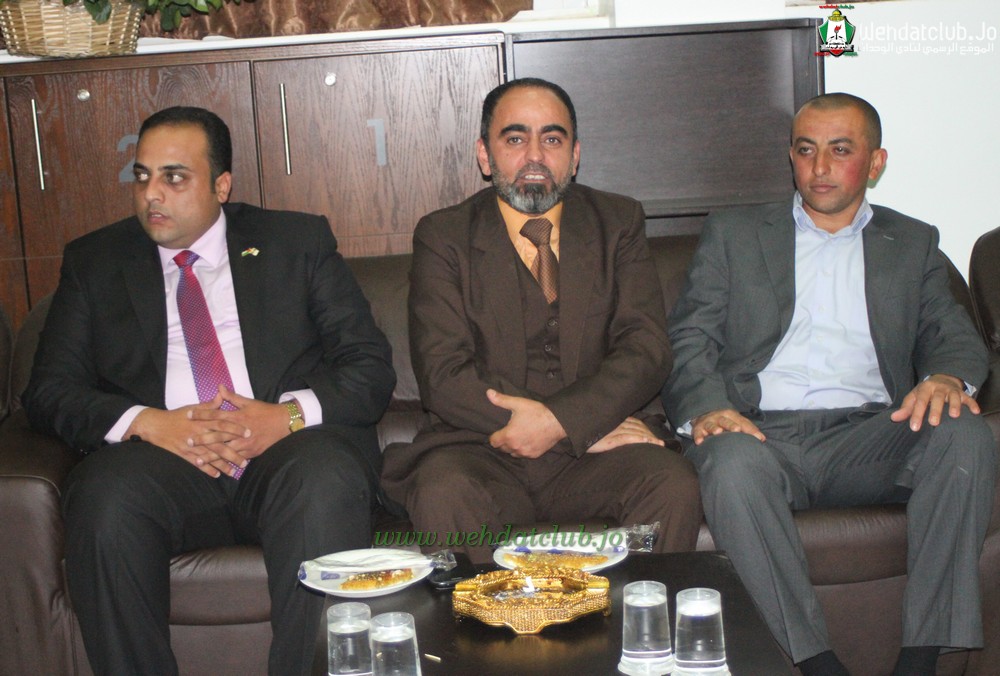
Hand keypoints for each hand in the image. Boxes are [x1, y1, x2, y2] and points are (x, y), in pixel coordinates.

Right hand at [125, 404, 250, 477]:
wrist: (156, 426)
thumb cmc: (177, 415)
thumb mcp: (193, 408)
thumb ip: (210, 405)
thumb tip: (223, 395)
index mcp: (202, 421)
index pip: (222, 424)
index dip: (236, 428)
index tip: (248, 433)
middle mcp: (198, 434)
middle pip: (219, 444)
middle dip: (233, 453)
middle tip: (246, 460)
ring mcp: (191, 446)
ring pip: (210, 457)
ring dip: (222, 465)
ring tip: (234, 472)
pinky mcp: (184, 454)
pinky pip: (197, 464)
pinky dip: (207, 470)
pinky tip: (216, 475)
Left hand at [187, 385, 293, 459]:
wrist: (284, 423)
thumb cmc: (265, 411)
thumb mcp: (249, 402)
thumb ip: (232, 397)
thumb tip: (219, 387)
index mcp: (238, 416)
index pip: (216, 414)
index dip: (201, 414)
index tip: (188, 415)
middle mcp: (240, 430)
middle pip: (218, 435)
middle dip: (202, 439)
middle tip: (188, 440)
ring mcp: (246, 442)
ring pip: (225, 450)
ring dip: (211, 456)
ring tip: (197, 459)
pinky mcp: (251, 452)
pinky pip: (236, 459)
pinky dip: (226, 464)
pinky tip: (217, 468)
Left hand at [486, 389, 566, 458]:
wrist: (557, 422)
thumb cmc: (537, 412)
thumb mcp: (518, 403)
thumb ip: (501, 400)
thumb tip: (488, 393)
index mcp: (508, 435)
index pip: (493, 442)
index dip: (494, 436)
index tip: (498, 432)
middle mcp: (515, 446)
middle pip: (502, 448)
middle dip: (503, 442)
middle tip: (509, 432)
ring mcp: (525, 452)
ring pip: (512, 453)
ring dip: (512, 447)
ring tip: (517, 437)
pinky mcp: (533, 455)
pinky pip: (523, 455)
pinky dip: (522, 450)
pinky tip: (526, 441)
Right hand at [586, 417, 664, 453]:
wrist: (570, 431)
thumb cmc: (583, 431)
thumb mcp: (599, 428)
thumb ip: (610, 428)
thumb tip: (617, 433)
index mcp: (615, 419)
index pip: (635, 422)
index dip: (646, 429)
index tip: (655, 436)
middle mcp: (617, 423)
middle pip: (639, 427)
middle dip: (651, 434)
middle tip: (661, 444)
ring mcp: (614, 430)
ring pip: (637, 432)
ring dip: (650, 438)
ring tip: (659, 445)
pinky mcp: (610, 439)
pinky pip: (628, 437)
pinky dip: (640, 439)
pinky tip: (648, 442)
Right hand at [691, 408, 765, 444]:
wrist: (704, 414)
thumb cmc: (725, 420)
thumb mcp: (737, 421)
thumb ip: (749, 429)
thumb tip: (762, 439)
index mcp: (730, 415)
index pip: (741, 421)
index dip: (749, 428)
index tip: (757, 436)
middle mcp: (719, 417)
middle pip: (725, 421)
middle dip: (731, 425)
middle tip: (737, 430)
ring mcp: (708, 422)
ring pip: (711, 425)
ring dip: (714, 428)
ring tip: (718, 432)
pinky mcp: (698, 428)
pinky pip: (697, 432)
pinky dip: (698, 436)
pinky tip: (700, 442)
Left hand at [890, 374, 978, 431]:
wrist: (942, 379)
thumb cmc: (925, 393)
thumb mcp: (914, 397)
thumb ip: (906, 408)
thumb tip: (893, 418)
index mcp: (925, 389)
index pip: (919, 402)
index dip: (916, 414)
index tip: (914, 428)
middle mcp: (938, 388)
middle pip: (937, 398)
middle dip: (935, 410)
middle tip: (933, 423)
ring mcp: (951, 390)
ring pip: (954, 396)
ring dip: (954, 405)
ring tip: (954, 416)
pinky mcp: (963, 394)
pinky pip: (969, 398)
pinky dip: (972, 404)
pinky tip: (976, 412)